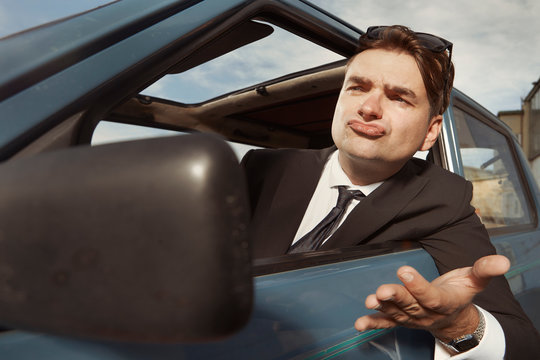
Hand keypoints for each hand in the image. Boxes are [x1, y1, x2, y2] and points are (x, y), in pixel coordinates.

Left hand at [354, 255, 509, 340]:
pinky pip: (386, 324)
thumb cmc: (459, 293)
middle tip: (383, 290)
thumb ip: (484, 270)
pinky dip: (373, 323)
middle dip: (396, 297)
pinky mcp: (401, 320)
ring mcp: (412, 319)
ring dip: (382, 308)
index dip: (417, 285)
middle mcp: (426, 313)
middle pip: (410, 305)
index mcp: (444, 302)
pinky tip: (360, 323)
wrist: (453, 319)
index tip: (403, 270)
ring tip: (371, 300)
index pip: (431, 296)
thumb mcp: (474, 280)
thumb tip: (502, 261)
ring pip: (396, 314)